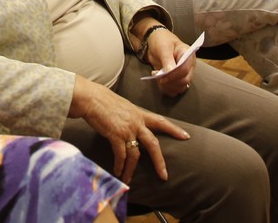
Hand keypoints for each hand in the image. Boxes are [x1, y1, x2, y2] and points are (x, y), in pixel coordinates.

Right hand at [69, 77, 188, 183]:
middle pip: (153, 144)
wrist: (91, 98)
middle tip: (164, 175)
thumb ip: (130, 116)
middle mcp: (137, 122)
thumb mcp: (123, 106)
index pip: (161, 121)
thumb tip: (131, 125)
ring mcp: (127, 129)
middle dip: (159, 161)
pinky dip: (120, 165)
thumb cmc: (103, 101)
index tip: (186, 136)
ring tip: (127, 180)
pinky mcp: (116, 135)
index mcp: (139, 114)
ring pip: (135, 155)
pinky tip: (117, 172)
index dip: (174, 129)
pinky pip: (121, 155)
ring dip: (131, 170)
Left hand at [143, 28, 196, 96]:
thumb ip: (167, 59)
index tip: (160, 76)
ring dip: (167, 86)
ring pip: (180, 88)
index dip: (173, 75)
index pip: (184, 70)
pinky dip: (166, 89)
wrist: (155, 43)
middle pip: (184, 81)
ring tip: (157, 77)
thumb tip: (170, 72)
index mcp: (188, 54)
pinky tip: (160, 82)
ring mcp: (184, 74)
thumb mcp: (163, 47)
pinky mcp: (177, 80)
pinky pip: (175, 90)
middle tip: (157, 76)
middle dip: (170, 81)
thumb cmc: (161, 41)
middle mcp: (189, 66)